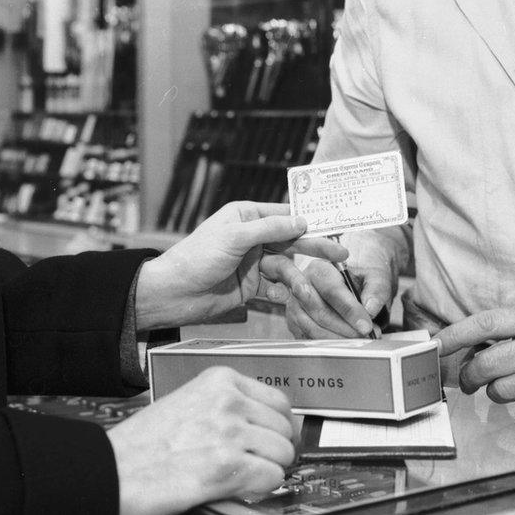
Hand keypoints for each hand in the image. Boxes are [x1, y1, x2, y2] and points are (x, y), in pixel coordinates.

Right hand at [109, 366, 297, 514]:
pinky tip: (240, 489)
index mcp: (219, 379)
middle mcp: (229, 399)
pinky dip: (261, 489)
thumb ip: (225, 406)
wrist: (114, 469)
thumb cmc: (143, 443)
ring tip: (245, 477)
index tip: (274, 440)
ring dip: (269, 471)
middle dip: (276, 450)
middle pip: (285, 428)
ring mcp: (230, 430)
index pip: (278, 399)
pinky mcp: (228, 465)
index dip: (278, 426)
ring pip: (283, 454)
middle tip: (260, 465)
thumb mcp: (189, 403)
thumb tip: (261, 424)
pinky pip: (272, 478)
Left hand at [135, 201, 347, 328]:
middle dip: (314, 249)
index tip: (333, 225)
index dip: (309, 220)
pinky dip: (287, 294)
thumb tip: (302, 220)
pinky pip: (276, 289)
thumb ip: (271, 229)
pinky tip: (299, 300)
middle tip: (341, 254)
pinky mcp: (251, 287)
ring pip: (286, 268)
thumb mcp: (236, 237)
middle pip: (291, 242)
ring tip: (312, 291)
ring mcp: (253, 263)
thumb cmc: (198, 256)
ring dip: (299, 279)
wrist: (173, 294)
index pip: (284, 214)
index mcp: (247, 216)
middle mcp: (253, 237)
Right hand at [285, 232, 396, 338]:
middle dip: (344, 328)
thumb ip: (376, 289)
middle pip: (319, 311)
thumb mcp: (375, 275)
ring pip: (312, 327)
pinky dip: (330, 344)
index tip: (366, 326)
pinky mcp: (296, 322)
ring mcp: (295, 305)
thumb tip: (370, 308)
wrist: (350, 281)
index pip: (331, 290)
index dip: (349, 310)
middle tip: (365, 336)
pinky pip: (310, 338)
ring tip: (359, 340)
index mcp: (319, 268)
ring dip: (338, 339)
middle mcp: (301, 285)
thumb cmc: (360, 276)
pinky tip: (347, 343)